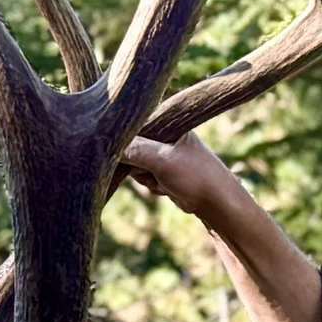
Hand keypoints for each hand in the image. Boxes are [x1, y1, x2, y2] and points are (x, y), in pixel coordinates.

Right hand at [122, 132, 245, 220]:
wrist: (214, 201)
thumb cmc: (195, 175)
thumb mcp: (164, 161)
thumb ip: (137, 150)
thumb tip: (108, 145)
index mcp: (166, 120)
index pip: (133, 122)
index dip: (125, 137)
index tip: (124, 151)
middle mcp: (161, 131)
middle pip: (128, 143)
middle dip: (135, 162)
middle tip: (150, 171)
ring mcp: (159, 149)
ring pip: (131, 160)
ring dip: (141, 175)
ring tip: (160, 179)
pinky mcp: (158, 165)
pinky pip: (139, 172)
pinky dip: (147, 182)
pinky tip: (162, 186)